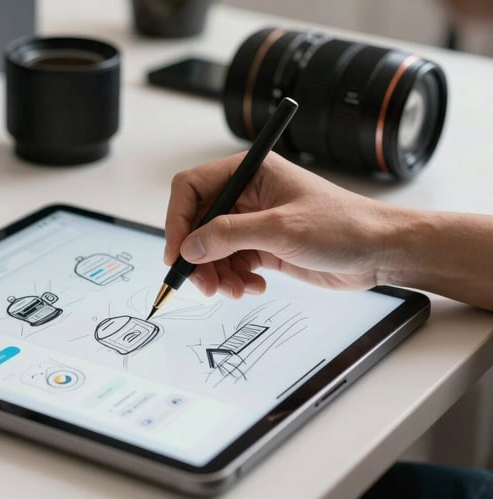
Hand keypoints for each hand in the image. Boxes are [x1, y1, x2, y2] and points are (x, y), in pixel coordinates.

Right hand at [164, 152, 399, 297]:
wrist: (379, 252)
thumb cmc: (343, 226)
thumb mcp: (280, 229)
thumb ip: (229, 235)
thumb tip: (189, 247)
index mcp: (249, 172)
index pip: (192, 188)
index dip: (178, 220)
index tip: (176, 253)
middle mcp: (246, 195)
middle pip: (198, 223)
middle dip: (197, 256)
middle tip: (203, 284)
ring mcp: (253, 222)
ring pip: (211, 248)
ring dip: (215, 273)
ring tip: (234, 290)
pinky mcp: (262, 247)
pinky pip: (230, 264)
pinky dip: (233, 279)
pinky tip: (253, 287)